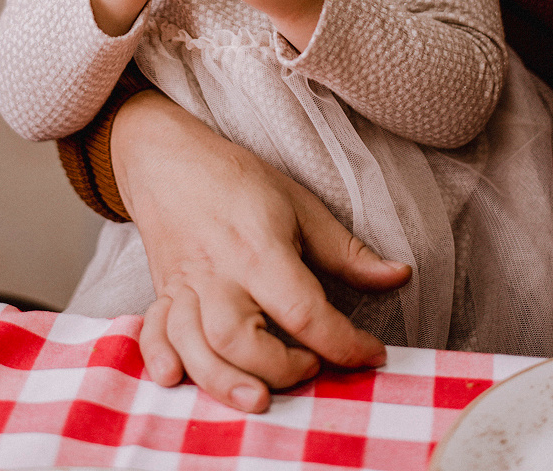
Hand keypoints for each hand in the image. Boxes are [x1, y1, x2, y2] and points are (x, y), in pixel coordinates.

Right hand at [112, 91, 411, 412]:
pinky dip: (162, 359)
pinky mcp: (161, 293)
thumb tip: (399, 276)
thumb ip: (347, 251)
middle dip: (278, 369)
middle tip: (312, 367)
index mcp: (260, 248)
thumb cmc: (237, 181)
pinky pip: (152, 334)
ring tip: (258, 395)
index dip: (344, 342)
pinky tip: (178, 378)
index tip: (371, 354)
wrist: (168, 157)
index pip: (304, 310)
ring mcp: (183, 285)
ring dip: (223, 380)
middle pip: (238, 337)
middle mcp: (218, 272)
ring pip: (195, 345)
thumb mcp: (300, 205)